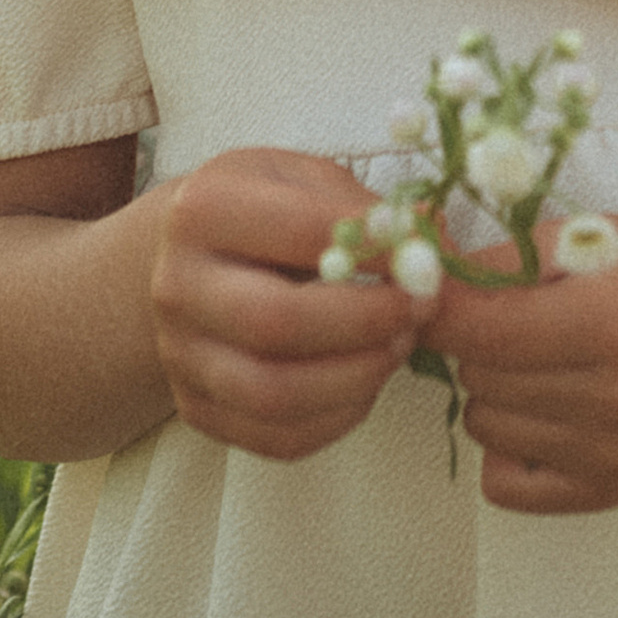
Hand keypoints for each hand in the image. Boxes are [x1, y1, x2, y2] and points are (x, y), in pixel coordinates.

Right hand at [148, 148, 421, 461]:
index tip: (429, 260)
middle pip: (275, 322)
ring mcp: (180, 355)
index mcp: (204, 209)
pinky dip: (336, 419)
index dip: (377, 251)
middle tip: (420, 311)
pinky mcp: (196, 409)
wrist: (187, 261)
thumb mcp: (306, 180)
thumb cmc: (264, 212)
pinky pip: (275, 437)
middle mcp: (177, 285)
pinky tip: (366, 383)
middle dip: (365, 322)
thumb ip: (368, 210)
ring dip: (355, 376)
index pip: (300, 233)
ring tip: (399, 346)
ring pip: (272, 392)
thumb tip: (439, 245)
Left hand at [420, 219, 617, 515]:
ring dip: (493, 392)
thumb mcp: (584, 234)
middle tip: (512, 323)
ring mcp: (616, 453)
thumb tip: (424, 290)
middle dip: (478, 345)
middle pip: (480, 379)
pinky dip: (506, 445)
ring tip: (537, 362)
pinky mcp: (611, 489)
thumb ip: (502, 260)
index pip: (485, 333)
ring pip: (484, 428)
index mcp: (615, 323)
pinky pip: (501, 483)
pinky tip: (542, 409)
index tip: (438, 296)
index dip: (445, 311)